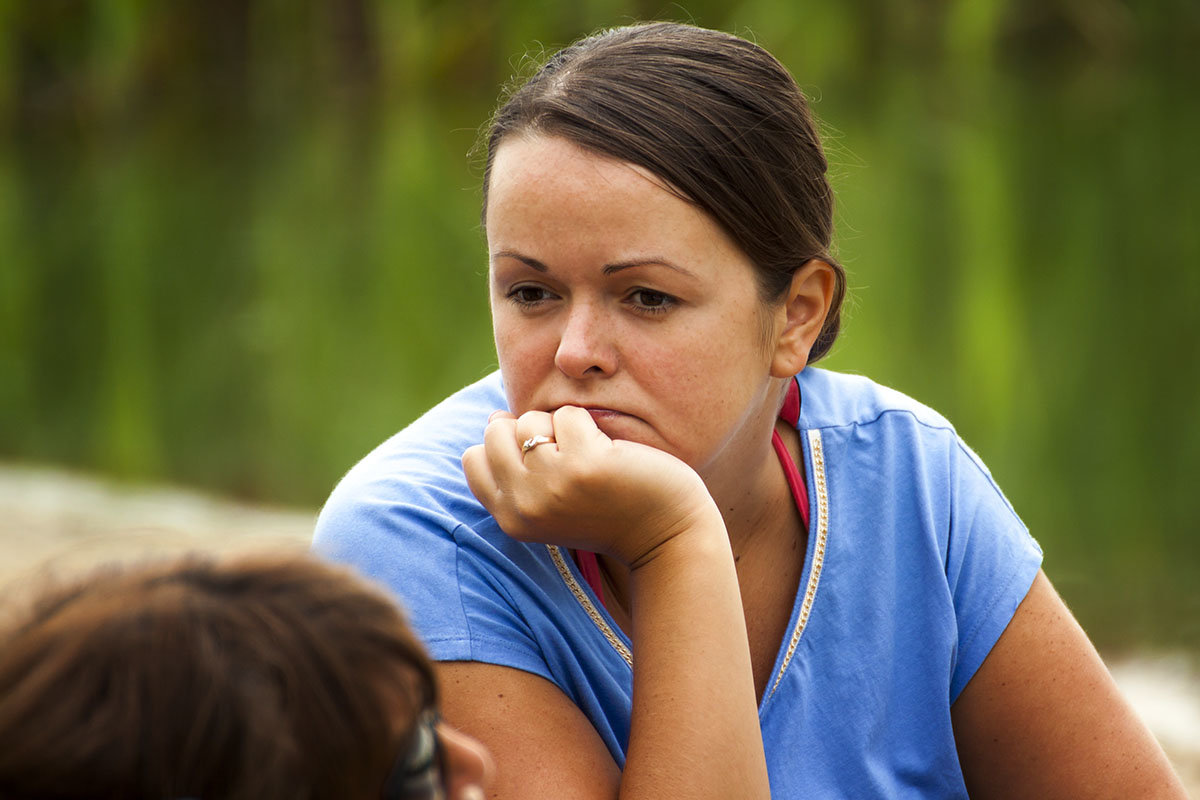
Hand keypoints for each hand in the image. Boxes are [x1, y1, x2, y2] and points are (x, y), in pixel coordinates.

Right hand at [462, 406, 720, 567]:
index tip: (542, 459)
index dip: (504, 446)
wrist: (665, 535)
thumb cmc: (608, 510)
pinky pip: (568, 415)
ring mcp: (552, 485)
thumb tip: (495, 416)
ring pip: (530, 419)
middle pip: (496, 432)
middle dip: (530, 430)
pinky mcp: (583, 465)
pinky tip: (610, 453)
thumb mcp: (550, 502)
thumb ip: (518, 469)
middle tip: (568, 455)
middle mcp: (524, 505)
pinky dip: (589, 424)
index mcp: (510, 519)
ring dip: (561, 426)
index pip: (474, 459)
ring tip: (590, 456)